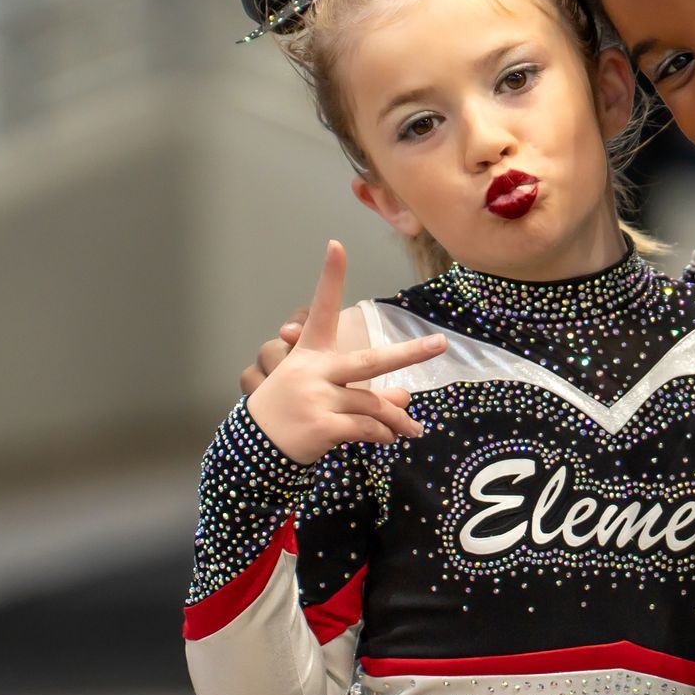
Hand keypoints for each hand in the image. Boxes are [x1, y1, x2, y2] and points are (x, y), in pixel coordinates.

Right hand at [244, 241, 441, 464]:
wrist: (253, 449)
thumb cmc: (291, 411)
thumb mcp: (324, 393)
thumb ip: (364, 391)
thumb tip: (404, 397)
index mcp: (310, 353)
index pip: (321, 310)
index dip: (329, 278)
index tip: (336, 245)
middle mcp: (313, 370)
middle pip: (370, 360)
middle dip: (409, 353)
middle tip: (440, 344)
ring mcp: (316, 397)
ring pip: (374, 404)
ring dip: (398, 420)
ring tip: (412, 430)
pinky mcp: (321, 425)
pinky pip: (366, 428)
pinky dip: (383, 435)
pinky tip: (390, 439)